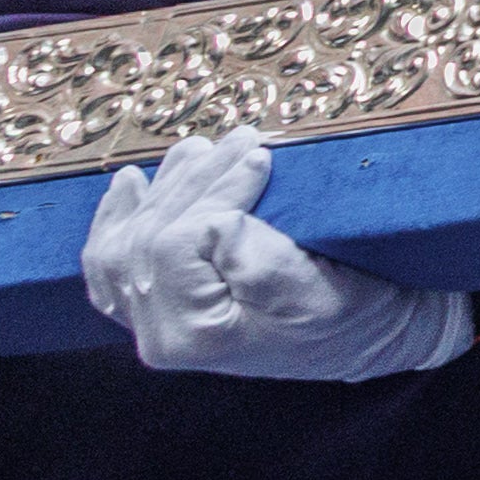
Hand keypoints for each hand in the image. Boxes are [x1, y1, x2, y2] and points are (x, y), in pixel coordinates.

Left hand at [81, 129, 475, 381]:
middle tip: (244, 139)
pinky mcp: (158, 306)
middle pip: (143, 239)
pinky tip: (132, 183)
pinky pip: (113, 261)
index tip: (263, 157)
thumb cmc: (353, 317)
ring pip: (122, 243)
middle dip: (192, 180)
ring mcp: (151, 321)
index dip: (214, 194)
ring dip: (161, 188)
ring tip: (204, 148)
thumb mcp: (318, 291)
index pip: (172, 246)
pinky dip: (117, 219)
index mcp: (192, 336)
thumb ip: (259, 261)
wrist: (366, 339)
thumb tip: (219, 216)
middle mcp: (158, 334)